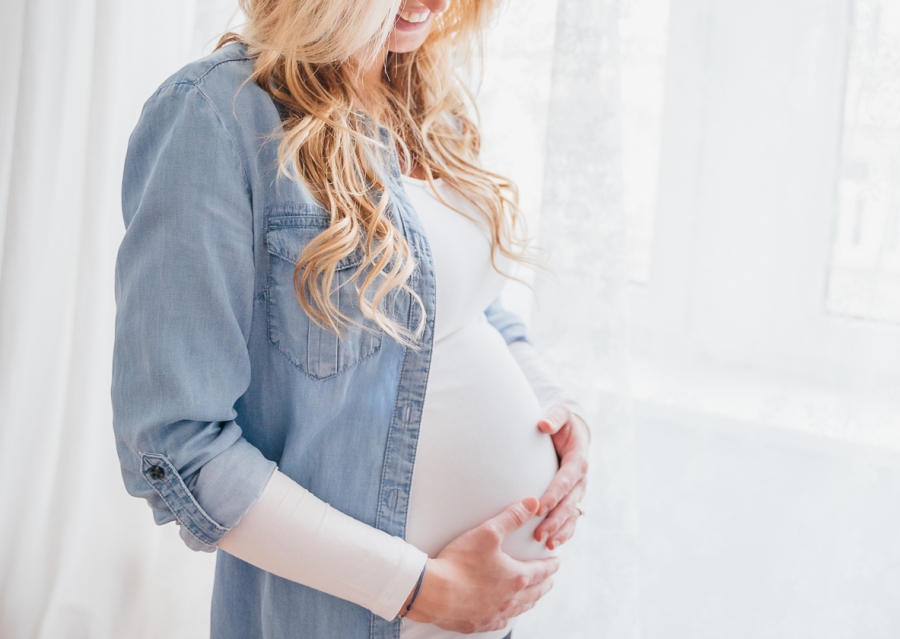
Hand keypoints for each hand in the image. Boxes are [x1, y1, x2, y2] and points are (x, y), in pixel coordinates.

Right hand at [404, 497, 560, 632]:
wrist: (433, 593)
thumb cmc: (459, 563)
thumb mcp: (488, 533)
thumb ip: (512, 517)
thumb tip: (532, 504)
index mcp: (516, 577)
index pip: (541, 571)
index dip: (551, 565)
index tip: (557, 562)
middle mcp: (510, 599)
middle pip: (535, 593)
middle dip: (545, 584)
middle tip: (550, 580)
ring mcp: (494, 614)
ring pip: (520, 609)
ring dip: (530, 601)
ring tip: (533, 596)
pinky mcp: (478, 623)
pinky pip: (500, 622)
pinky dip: (508, 616)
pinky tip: (505, 614)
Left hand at [533, 404, 589, 549]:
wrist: (570, 432)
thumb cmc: (561, 422)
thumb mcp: (560, 413)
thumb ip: (554, 417)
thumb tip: (543, 424)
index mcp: (578, 460)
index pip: (566, 480)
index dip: (554, 494)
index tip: (539, 506)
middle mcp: (581, 479)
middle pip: (569, 503)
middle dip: (555, 519)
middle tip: (539, 533)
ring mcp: (578, 491)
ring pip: (572, 515)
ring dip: (560, 530)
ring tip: (547, 544)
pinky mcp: (573, 499)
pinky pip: (571, 519)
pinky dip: (564, 532)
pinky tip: (552, 545)